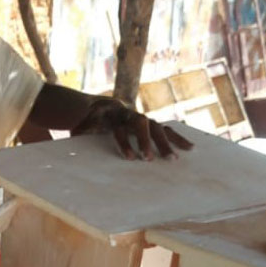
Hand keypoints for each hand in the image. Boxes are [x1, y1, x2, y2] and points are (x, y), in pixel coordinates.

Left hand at [71, 97, 193, 160]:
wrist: (97, 106)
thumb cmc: (87, 122)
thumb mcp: (80, 126)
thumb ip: (81, 130)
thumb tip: (75, 136)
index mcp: (112, 115)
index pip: (120, 128)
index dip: (125, 142)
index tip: (130, 158)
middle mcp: (130, 115)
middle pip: (141, 125)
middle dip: (147, 142)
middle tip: (150, 159)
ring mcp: (141, 118)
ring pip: (156, 127)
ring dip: (165, 143)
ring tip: (173, 159)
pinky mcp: (149, 124)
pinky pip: (166, 130)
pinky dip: (177, 138)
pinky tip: (190, 148)